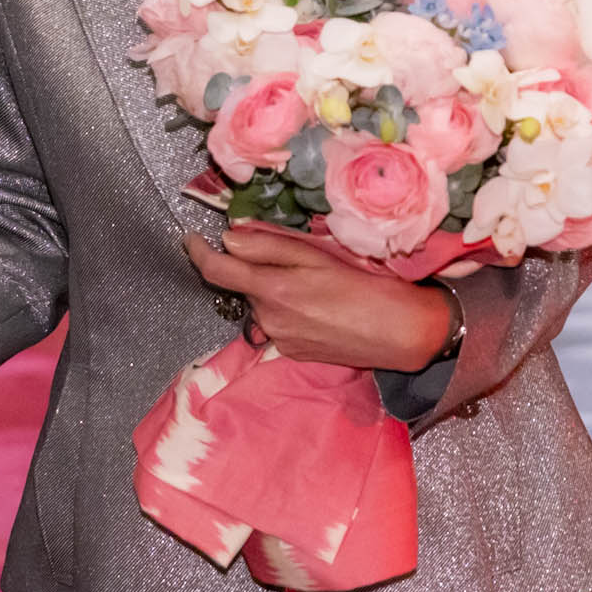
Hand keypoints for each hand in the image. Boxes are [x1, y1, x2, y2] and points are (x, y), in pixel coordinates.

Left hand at [186, 224, 452, 370]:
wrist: (400, 333)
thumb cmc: (364, 286)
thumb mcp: (317, 255)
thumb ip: (269, 246)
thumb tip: (229, 238)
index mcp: (272, 290)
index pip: (216, 271)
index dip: (198, 252)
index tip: (190, 238)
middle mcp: (269, 319)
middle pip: (245, 286)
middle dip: (257, 270)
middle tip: (296, 261)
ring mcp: (280, 340)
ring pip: (262, 306)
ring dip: (274, 292)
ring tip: (315, 287)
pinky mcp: (294, 354)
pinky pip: (278, 325)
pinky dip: (288, 312)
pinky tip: (318, 309)